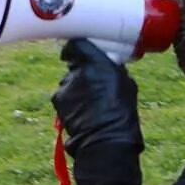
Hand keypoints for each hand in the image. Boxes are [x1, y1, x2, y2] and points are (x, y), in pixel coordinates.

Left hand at [52, 39, 142, 157]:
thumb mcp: (126, 83)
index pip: (77, 45)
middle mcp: (78, 71)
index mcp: (97, 63)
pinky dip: (70, 101)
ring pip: (68, 82)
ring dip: (75, 88)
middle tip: (92, 83)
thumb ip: (112, 69)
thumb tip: (109, 64)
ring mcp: (65, 86)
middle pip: (73, 65)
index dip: (77, 49)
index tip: (80, 52)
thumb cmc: (122, 113)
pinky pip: (63, 96)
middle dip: (80, 72)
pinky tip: (82, 112)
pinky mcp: (58, 101)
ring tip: (89, 103)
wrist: (105, 139)